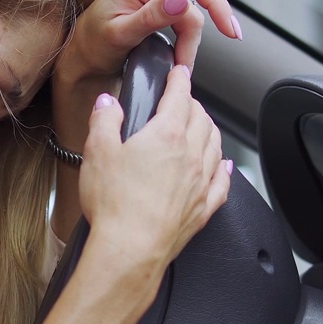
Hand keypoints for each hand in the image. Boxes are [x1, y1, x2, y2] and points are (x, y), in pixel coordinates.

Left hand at [56, 0, 239, 86]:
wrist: (82, 53)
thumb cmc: (93, 44)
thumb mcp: (119, 35)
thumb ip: (150, 17)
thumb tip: (181, 0)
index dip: (217, 4)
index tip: (230, 32)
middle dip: (196, 33)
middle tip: (185, 64)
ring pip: (192, 8)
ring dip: (189, 38)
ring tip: (176, 63)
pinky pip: (184, 10)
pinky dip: (185, 34)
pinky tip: (176, 51)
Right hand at [77, 66, 231, 272]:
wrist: (130, 250)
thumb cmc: (114, 205)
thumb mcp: (97, 152)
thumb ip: (104, 121)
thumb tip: (108, 104)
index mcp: (167, 135)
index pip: (180, 96)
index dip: (179, 79)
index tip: (178, 72)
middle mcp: (191, 155)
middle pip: (202, 118)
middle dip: (193, 104)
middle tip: (182, 100)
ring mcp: (200, 182)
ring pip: (216, 145)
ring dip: (209, 130)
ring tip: (202, 126)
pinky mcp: (203, 208)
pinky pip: (223, 182)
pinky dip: (225, 168)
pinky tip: (224, 165)